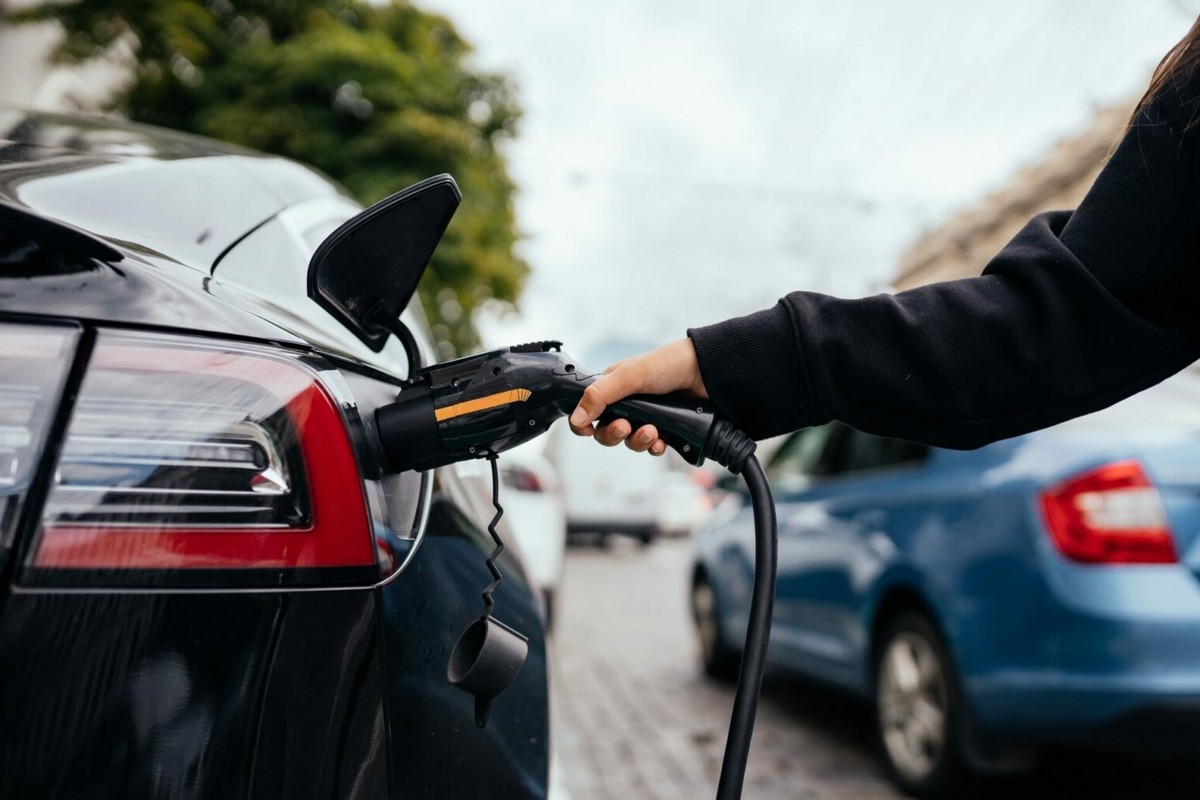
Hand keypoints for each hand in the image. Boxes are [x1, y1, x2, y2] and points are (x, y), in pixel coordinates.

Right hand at [568, 338, 708, 454]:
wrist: (707, 373)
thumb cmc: (668, 365)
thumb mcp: (629, 377)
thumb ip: (600, 396)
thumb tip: (575, 419)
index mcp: (612, 387)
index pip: (587, 410)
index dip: (583, 424)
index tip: (587, 430)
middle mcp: (626, 403)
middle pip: (605, 432)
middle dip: (613, 435)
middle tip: (625, 427)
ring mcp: (645, 417)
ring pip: (629, 442)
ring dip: (638, 441)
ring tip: (652, 431)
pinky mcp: (664, 428)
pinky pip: (651, 447)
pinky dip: (654, 447)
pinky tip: (662, 442)